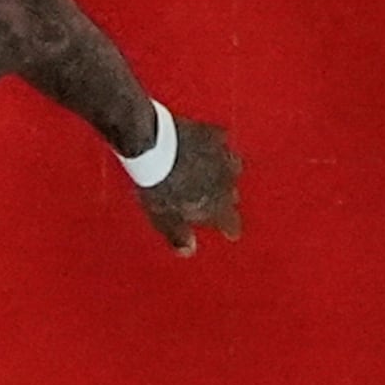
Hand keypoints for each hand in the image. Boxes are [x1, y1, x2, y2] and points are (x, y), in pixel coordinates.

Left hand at [138, 117, 242, 253]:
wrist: (153, 145)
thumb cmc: (157, 184)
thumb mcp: (163, 217)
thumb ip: (178, 235)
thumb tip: (188, 250)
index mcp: (218, 205)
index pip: (231, 223)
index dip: (229, 229)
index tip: (230, 233)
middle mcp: (229, 182)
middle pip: (231, 195)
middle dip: (223, 199)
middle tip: (212, 201)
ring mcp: (225, 156)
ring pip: (232, 168)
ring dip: (222, 172)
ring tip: (211, 173)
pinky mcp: (216, 134)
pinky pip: (221, 143)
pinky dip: (214, 147)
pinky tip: (205, 146)